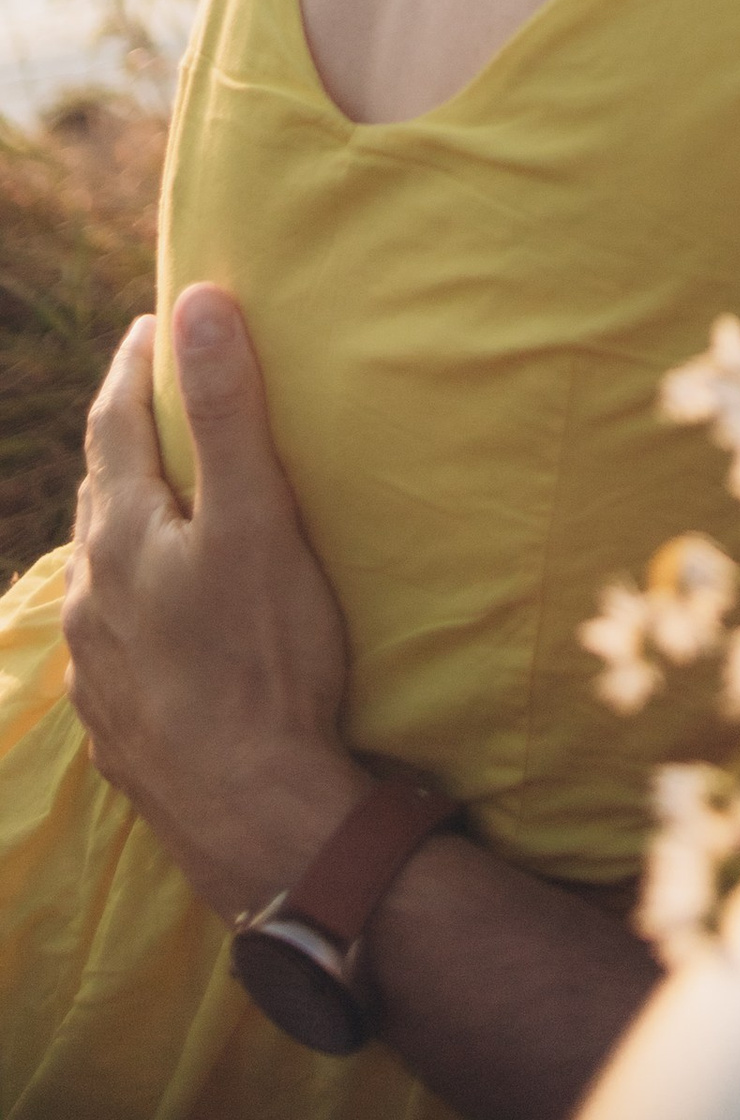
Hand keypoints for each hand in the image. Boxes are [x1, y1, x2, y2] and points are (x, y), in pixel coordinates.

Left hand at [64, 285, 369, 918]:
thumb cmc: (266, 660)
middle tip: (160, 399)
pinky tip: (162, 618)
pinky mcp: (117, 721)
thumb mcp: (259, 519)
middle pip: (102, 494)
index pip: (115, 423)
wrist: (254, 815)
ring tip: (163, 502)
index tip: (155, 322)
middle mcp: (92, 596)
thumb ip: (227, 410)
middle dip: (128, 439)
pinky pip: (113, 637)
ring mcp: (97, 665)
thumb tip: (198, 303)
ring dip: (127, 523)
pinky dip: (135, 600)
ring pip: (103, 570)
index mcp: (123, 537)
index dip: (135, 366)